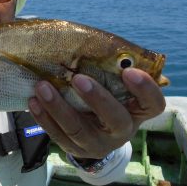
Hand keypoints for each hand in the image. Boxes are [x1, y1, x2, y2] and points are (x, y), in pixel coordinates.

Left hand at [28, 68, 165, 158]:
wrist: (96, 133)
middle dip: (97, 98)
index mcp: (137, 111)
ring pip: (78, 129)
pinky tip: (33, 102)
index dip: (145, 89)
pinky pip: (58, 135)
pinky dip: (44, 117)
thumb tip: (83, 36)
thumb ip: (107, 69)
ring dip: (58, 106)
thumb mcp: (113, 86)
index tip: (129, 70)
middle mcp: (122, 130)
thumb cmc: (106, 96)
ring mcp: (98, 143)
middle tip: (78, 78)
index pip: (153, 104)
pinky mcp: (75, 149)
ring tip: (42, 86)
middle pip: (115, 119)